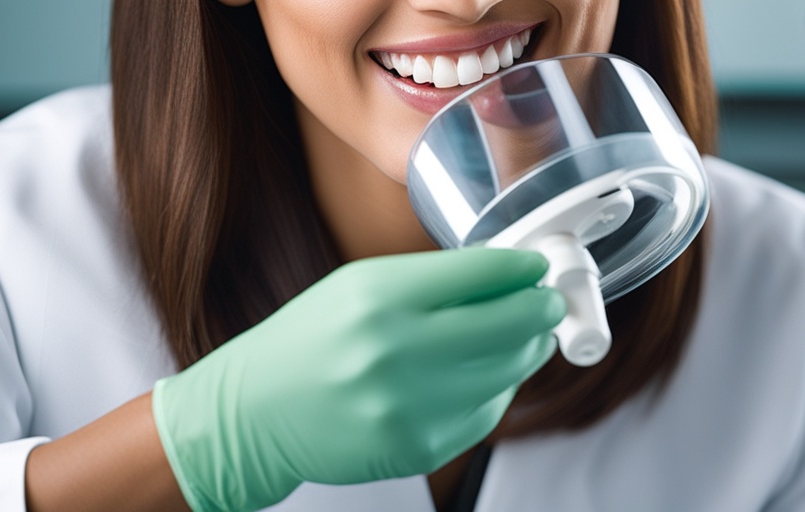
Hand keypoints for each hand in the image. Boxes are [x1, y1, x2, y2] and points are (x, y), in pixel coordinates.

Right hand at [151, 248, 565, 510]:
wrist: (256, 412)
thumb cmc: (308, 342)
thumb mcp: (359, 286)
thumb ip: (431, 280)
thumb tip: (505, 276)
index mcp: (380, 297)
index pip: (482, 273)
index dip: (523, 267)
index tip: (537, 266)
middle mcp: (397, 350)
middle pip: (509, 324)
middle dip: (540, 309)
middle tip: (548, 303)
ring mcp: (409, 405)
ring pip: (507, 373)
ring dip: (526, 351)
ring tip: (524, 338)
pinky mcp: (418, 446)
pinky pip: (485, 414)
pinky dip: (496, 391)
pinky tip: (486, 376)